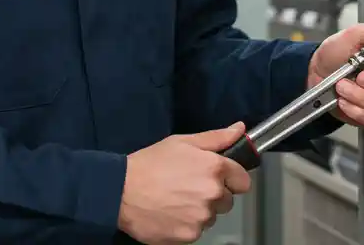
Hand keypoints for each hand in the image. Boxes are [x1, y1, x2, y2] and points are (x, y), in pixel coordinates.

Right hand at [117, 123, 252, 244]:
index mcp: (214, 167)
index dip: (231, 178)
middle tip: (188, 187)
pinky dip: (186, 224)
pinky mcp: (190, 235)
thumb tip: (240, 130)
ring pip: (211, 216)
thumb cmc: (149, 164)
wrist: (121, 191)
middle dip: (213, 195)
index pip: (243, 181)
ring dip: (199, 210)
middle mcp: (212, 193)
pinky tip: (170, 212)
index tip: (217, 177)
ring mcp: (202, 217)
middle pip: (227, 201)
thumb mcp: (182, 142)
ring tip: (176, 199)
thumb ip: (216, 137)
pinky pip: (196, 231)